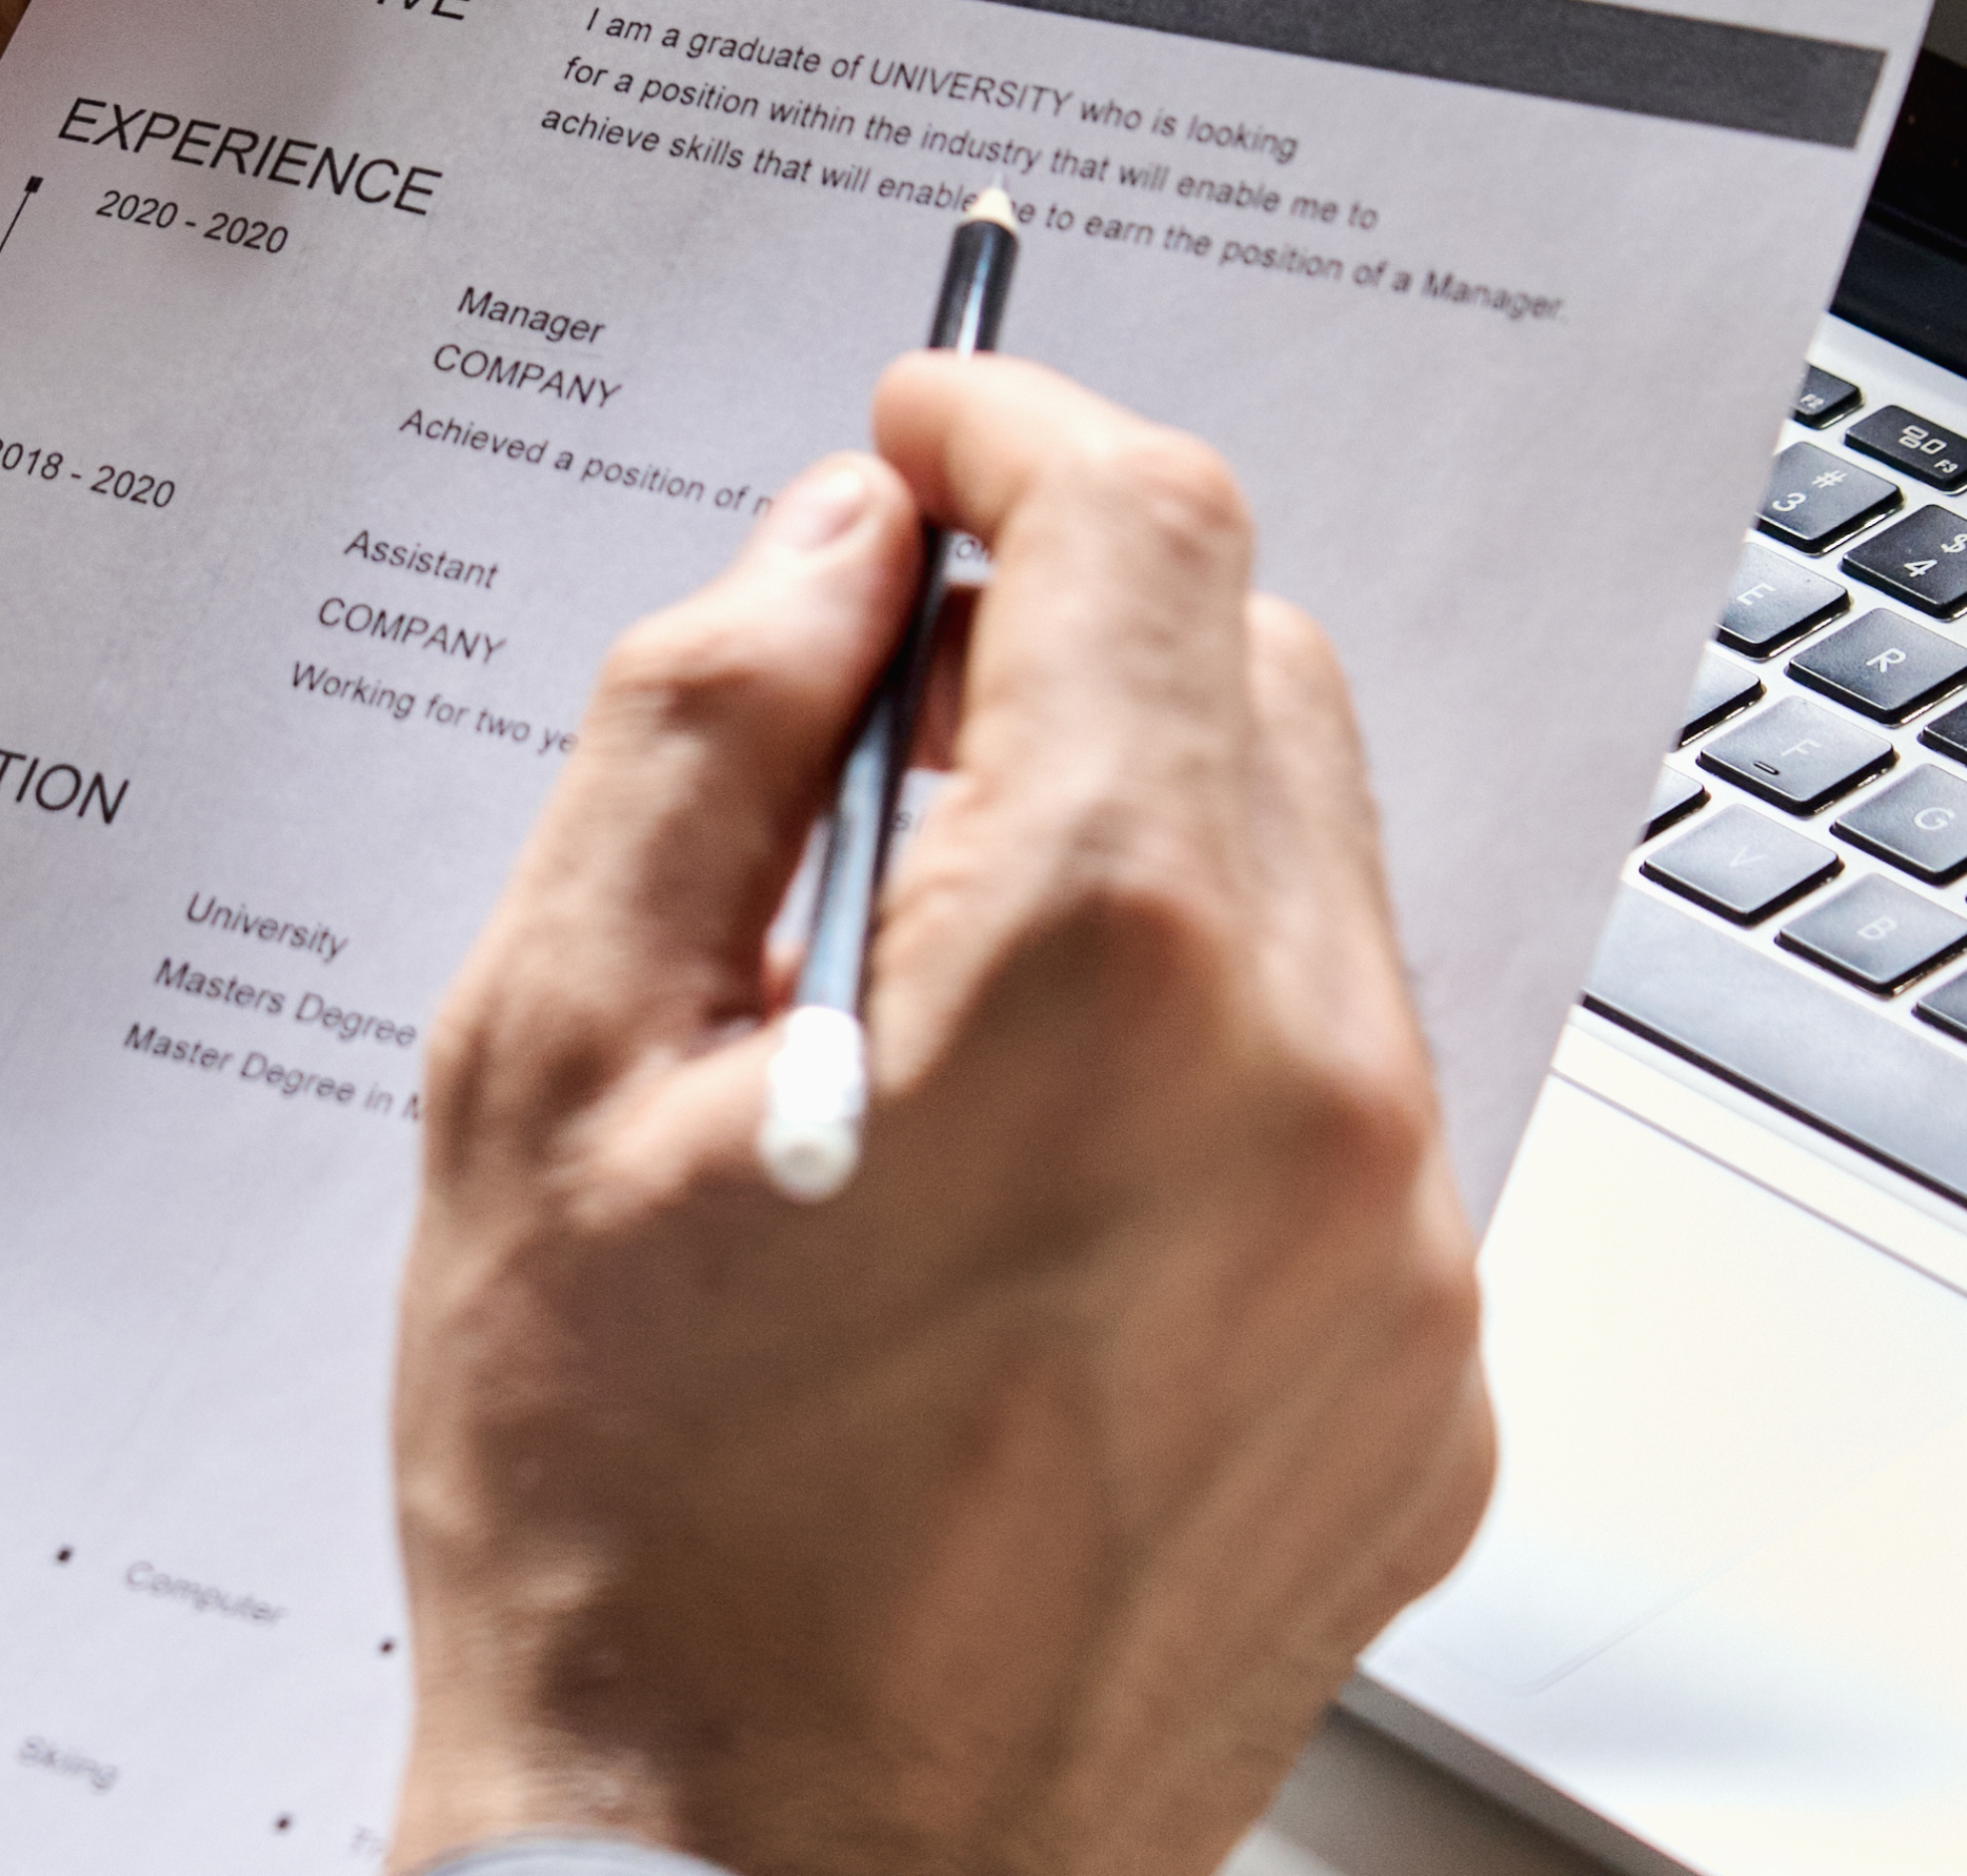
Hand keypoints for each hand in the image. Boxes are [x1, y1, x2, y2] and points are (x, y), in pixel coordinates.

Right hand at [387, 357, 1491, 1875]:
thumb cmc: (620, 1538)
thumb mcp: (542, 1068)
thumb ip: (703, 732)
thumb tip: (832, 540)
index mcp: (1104, 973)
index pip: (1142, 527)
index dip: (1013, 428)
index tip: (929, 436)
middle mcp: (1316, 1100)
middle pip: (1256, 676)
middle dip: (1071, 640)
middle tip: (872, 741)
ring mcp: (1400, 1268)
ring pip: (1315, 893)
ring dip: (1142, 861)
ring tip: (914, 1029)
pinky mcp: (1424, 1401)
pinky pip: (1347, 1114)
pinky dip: (1206, 1070)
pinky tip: (1015, 1200)